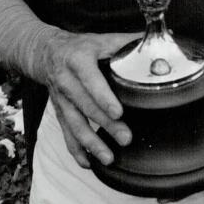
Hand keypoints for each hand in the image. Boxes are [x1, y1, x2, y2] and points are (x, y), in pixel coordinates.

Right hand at [40, 28, 138, 168]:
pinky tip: (87, 163)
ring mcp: (61, 99)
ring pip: (75, 124)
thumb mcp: (101, 40)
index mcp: (79, 60)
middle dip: (105, 125)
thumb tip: (157, 47)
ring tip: (108, 158)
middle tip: (125, 138)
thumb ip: (127, 44)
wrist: (46, 52)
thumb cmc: (80, 47)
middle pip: (86, 106)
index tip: (118, 112)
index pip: (90, 80)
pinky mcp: (59, 112)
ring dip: (91, 143)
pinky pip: (66, 134)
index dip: (103, 97)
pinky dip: (76, 151)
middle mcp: (67, 81)